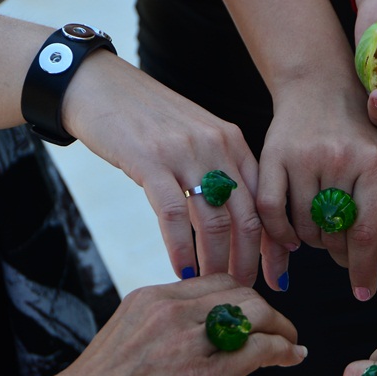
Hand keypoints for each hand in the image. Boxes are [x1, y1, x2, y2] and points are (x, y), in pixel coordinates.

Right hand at [43, 273, 305, 375]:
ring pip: (256, 313)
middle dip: (267, 311)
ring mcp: (188, 341)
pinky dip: (283, 349)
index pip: (214, 283)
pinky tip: (291, 357)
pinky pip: (259, 349)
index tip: (252, 317)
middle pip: (240, 292)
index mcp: (150, 298)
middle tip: (280, 331)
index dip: (241, 299)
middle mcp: (171, 310)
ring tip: (290, 344)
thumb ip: (160, 331)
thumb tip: (193, 341)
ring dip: (281, 327)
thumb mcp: (125, 340)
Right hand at [64, 56, 265, 285]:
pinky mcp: (150, 161)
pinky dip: (182, 249)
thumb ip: (220, 170)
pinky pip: (175, 215)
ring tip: (214, 288)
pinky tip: (182, 271)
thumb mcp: (195, 137)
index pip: (266, 201)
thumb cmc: (147, 119)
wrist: (98, 84)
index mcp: (233, 143)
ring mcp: (185, 153)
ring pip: (215, 221)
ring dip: (216, 262)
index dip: (274, 243)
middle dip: (250, 261)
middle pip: (247, 216)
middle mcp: (217, 146)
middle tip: (245, 291)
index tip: (278, 274)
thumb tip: (238, 220)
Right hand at [257, 84, 376, 297]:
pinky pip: (271, 212)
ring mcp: (305, 155)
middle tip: (342, 248)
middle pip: (335, 236)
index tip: (364, 293)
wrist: (320, 87)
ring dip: (312, 242)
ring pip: (304, 228)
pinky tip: (291, 237)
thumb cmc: (362, 139)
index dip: (364, 270)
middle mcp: (342, 157)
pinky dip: (280, 233)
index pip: (367, 234)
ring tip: (321, 230)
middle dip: (340, 253)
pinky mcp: (273, 153)